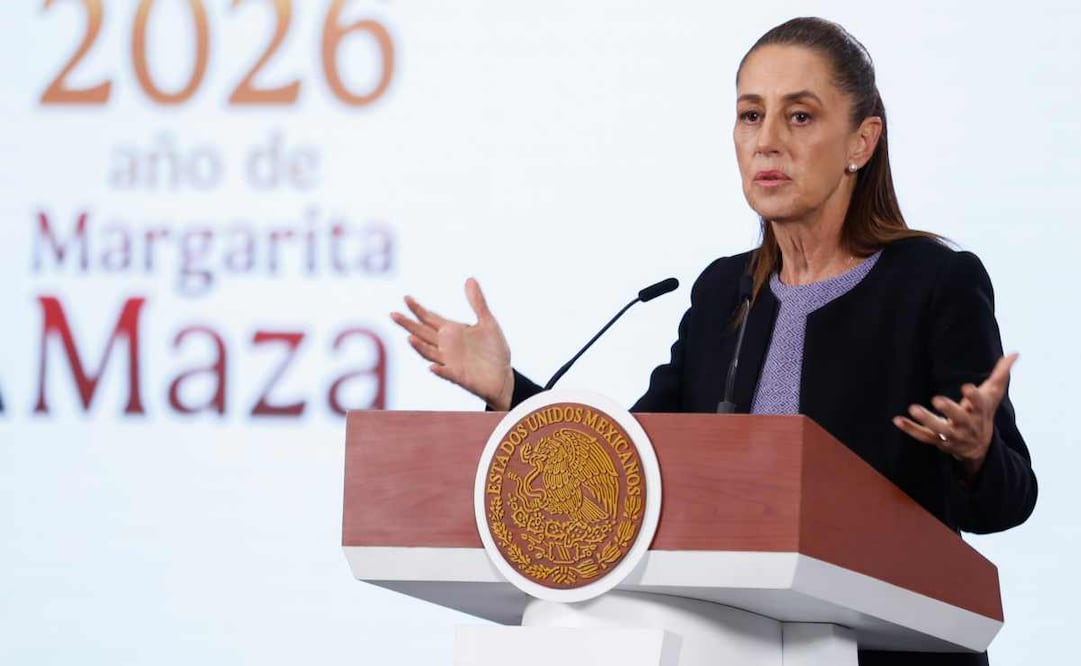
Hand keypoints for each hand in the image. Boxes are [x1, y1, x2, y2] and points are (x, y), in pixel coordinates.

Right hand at [390, 278, 514, 409]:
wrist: (503, 375)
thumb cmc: (493, 350)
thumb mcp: (487, 322)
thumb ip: (477, 302)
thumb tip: (469, 279)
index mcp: (451, 331)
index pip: (429, 318)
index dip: (417, 308)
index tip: (406, 297)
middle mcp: (446, 346)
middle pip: (422, 333)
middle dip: (408, 324)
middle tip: (393, 314)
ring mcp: (450, 362)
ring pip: (429, 353)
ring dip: (419, 347)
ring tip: (410, 337)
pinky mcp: (459, 376)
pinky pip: (447, 373)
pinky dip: (439, 370)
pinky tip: (432, 367)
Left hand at [892, 353, 1017, 478]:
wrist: (980, 446)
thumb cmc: (983, 413)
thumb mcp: (992, 394)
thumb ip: (1001, 374)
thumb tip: (1016, 352)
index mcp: (980, 412)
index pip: (980, 404)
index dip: (974, 396)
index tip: (967, 387)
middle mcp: (967, 425)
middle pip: (960, 419)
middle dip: (950, 410)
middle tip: (936, 399)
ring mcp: (952, 435)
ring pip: (940, 430)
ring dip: (926, 420)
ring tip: (913, 408)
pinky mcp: (939, 441)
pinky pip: (924, 436)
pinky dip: (911, 429)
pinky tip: (897, 420)